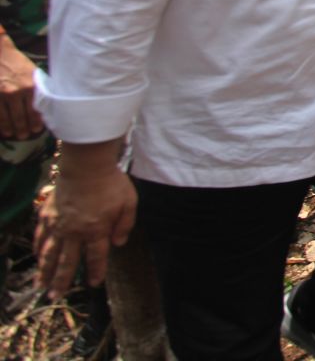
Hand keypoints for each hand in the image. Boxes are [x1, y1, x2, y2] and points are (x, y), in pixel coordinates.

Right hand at [0, 32, 43, 139]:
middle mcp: (17, 92)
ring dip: (10, 128)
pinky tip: (2, 128)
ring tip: (13, 134)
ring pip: (7, 118)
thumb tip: (46, 104)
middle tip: (25, 136)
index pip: (36, 109)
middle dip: (23, 129)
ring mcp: (2, 94)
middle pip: (21, 117)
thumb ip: (38, 88)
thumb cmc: (18, 64)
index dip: (36, 122)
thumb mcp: (33, 73)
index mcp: (31, 86)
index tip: (37, 129)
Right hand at [36, 160, 136, 298]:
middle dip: (62, 281)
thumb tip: (119, 244)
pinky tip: (37, 257)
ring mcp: (58, 224)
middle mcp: (75, 232)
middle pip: (67, 262)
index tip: (93, 284)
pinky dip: (38, 249)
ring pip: (49, 254)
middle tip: (55, 297)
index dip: (95, 272)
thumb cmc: (110, 182)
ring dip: (45, 271)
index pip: (96, 257)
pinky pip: (40, 236)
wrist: (85, 164)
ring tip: (41, 285)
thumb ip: (125, 225)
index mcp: (96, 230)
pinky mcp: (47, 215)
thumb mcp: (129, 202)